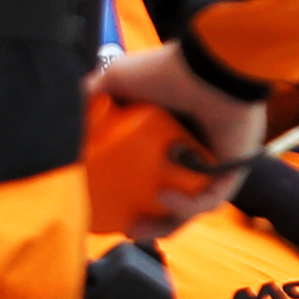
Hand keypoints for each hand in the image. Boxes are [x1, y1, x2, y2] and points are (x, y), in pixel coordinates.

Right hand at [86, 37, 264, 240]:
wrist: (209, 69)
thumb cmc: (165, 71)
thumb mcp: (114, 79)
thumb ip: (90, 97)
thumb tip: (66, 120)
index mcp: (168, 135)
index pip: (150, 172)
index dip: (132, 193)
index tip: (111, 207)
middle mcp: (191, 152)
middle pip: (171, 197)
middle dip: (151, 221)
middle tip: (127, 229)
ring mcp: (213, 164)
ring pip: (190, 206)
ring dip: (166, 222)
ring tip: (140, 229)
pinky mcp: (232, 172)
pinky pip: (210, 199)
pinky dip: (187, 205)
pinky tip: (165, 199)